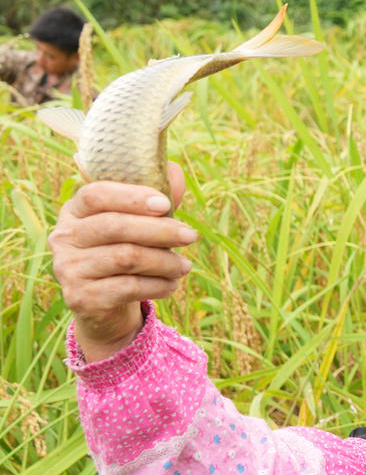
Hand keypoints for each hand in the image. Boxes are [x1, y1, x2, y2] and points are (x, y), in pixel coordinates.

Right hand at [49, 162, 194, 361]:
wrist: (106, 304)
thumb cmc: (126, 252)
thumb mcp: (140, 224)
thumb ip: (156, 200)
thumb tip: (175, 170)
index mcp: (75, 211)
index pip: (95, 195)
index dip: (132, 197)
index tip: (166, 204)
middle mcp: (65, 237)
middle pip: (115, 226)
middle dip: (160, 230)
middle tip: (191, 236)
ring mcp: (68, 268)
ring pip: (125, 257)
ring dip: (164, 261)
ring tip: (185, 265)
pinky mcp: (81, 297)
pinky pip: (128, 287)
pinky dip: (158, 285)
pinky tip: (172, 284)